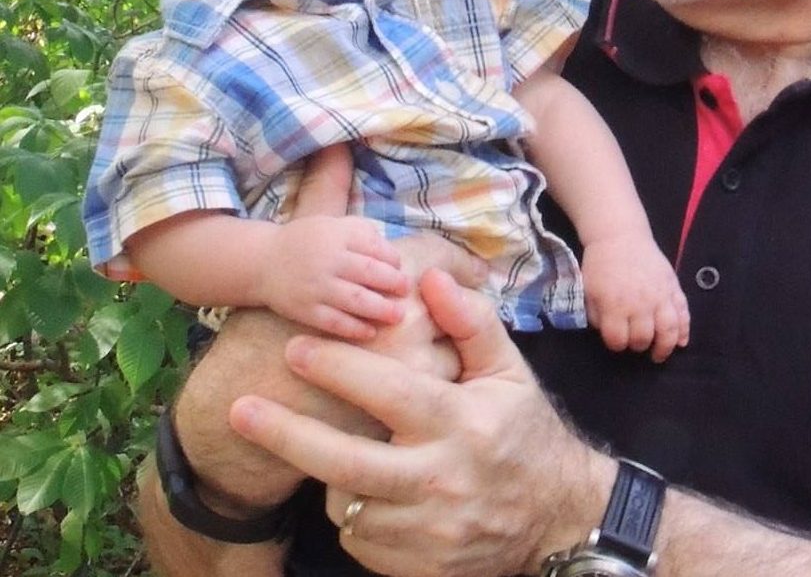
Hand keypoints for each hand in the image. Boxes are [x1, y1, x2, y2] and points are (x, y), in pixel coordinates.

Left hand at [229, 269, 613, 576]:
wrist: (555, 516)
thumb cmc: (524, 430)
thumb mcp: (510, 371)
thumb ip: (470, 323)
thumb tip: (429, 279)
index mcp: (462, 423)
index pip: (389, 392)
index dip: (339, 369)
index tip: (295, 348)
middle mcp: (440, 479)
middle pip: (346, 461)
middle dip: (285, 434)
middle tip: (239, 408)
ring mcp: (427, 531)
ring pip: (346, 503)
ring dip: (326, 471)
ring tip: (325, 446)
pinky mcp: (418, 567)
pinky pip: (359, 540)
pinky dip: (351, 511)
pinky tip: (363, 488)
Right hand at [258, 214, 408, 339]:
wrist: (263, 262)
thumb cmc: (308, 242)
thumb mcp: (334, 225)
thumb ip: (362, 232)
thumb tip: (393, 252)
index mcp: (337, 235)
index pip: (374, 247)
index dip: (392, 260)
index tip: (400, 269)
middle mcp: (328, 260)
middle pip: (368, 272)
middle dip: (393, 283)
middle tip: (405, 291)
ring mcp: (316, 287)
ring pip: (355, 300)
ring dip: (380, 309)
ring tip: (397, 315)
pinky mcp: (305, 310)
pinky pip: (333, 322)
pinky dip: (353, 328)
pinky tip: (370, 332)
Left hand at [581, 234, 689, 361]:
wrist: (620, 235)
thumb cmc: (601, 264)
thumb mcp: (588, 290)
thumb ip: (596, 316)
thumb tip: (608, 333)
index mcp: (615, 305)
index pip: (618, 340)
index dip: (615, 344)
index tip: (615, 340)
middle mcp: (640, 303)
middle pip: (643, 338)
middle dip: (638, 345)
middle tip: (635, 342)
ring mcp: (660, 295)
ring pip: (669, 330)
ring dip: (665, 346)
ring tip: (659, 354)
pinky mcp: (673, 286)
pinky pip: (684, 313)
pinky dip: (685, 330)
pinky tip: (681, 341)